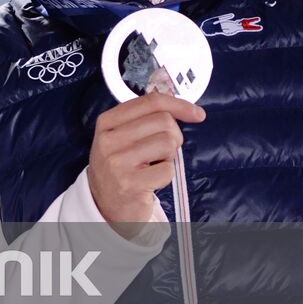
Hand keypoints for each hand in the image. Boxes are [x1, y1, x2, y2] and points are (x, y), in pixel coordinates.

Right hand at [87, 92, 205, 238]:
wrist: (105, 202)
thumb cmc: (121, 165)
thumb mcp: (122, 136)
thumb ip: (145, 118)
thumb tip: (187, 109)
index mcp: (107, 122)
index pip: (150, 102)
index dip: (179, 105)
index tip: (197, 114)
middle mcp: (108, 140)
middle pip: (163, 121)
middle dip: (174, 135)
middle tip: (163, 150)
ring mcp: (117, 162)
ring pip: (167, 143)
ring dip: (169, 156)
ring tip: (154, 164)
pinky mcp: (130, 184)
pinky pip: (167, 170)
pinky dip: (166, 175)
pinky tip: (151, 179)